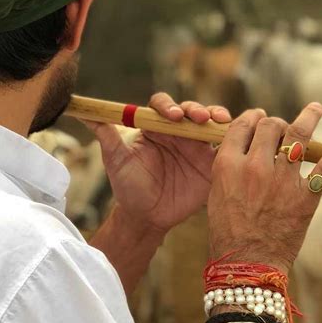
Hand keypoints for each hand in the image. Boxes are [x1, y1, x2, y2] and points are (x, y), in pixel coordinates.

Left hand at [83, 92, 231, 233]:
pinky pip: (224, 148)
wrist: (146, 216)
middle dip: (198, 110)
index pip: (164, 106)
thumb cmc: (128, 185)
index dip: (169, 106)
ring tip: (221, 122)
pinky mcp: (210, 163)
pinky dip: (231, 141)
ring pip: (210, 125)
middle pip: (192, 111)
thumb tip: (83, 114)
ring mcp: (195, 146)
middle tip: (200, 117)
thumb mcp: (116, 160)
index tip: (172, 115)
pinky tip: (237, 139)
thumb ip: (106, 136)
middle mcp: (177, 132)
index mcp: (155, 126)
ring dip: (217, 120)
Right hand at [207, 103, 321, 272]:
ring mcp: (282, 180)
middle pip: (270, 126)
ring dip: (309, 116)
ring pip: (297, 135)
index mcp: (228, 165)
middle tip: (282, 125)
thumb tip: (246, 149)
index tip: (259, 117)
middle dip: (276, 122)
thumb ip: (230, 167)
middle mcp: (254, 166)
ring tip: (316, 107)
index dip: (252, 117)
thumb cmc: (228, 231)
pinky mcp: (305, 196)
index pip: (243, 126)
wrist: (247, 263)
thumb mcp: (217, 192)